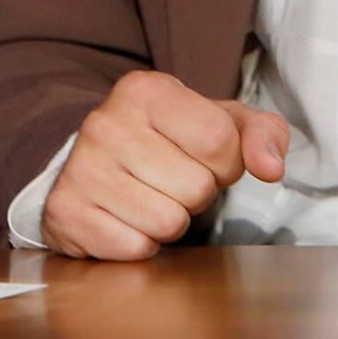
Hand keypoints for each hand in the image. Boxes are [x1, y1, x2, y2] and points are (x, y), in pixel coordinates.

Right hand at [42, 69, 288, 259]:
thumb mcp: (221, 122)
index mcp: (146, 89)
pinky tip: (127, 218)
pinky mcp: (66, 213)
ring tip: (151, 197)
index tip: (205, 158)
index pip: (220, 141)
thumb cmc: (169, 141)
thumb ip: (263, 134)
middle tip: (172, 179)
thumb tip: (272, 168)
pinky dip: (141, 243)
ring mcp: (81, 169)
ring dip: (170, 221)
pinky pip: (135, 249)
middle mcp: (106, 123)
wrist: (94, 163)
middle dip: (197, 193)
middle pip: (196, 187)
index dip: (225, 163)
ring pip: (167, 223)